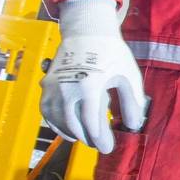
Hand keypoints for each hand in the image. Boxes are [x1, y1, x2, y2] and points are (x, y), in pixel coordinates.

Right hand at [41, 0, 146, 154]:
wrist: (86, 30)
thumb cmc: (110, 52)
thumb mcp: (128, 75)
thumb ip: (132, 102)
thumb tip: (133, 126)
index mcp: (90, 85)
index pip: (91, 121)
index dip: (99, 138)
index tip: (107, 148)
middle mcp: (68, 87)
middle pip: (73, 124)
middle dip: (87, 138)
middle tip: (99, 145)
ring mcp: (54, 85)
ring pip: (57, 119)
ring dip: (70, 133)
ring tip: (84, 139)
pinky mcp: (46, 83)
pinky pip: (46, 110)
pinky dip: (55, 123)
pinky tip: (67, 129)